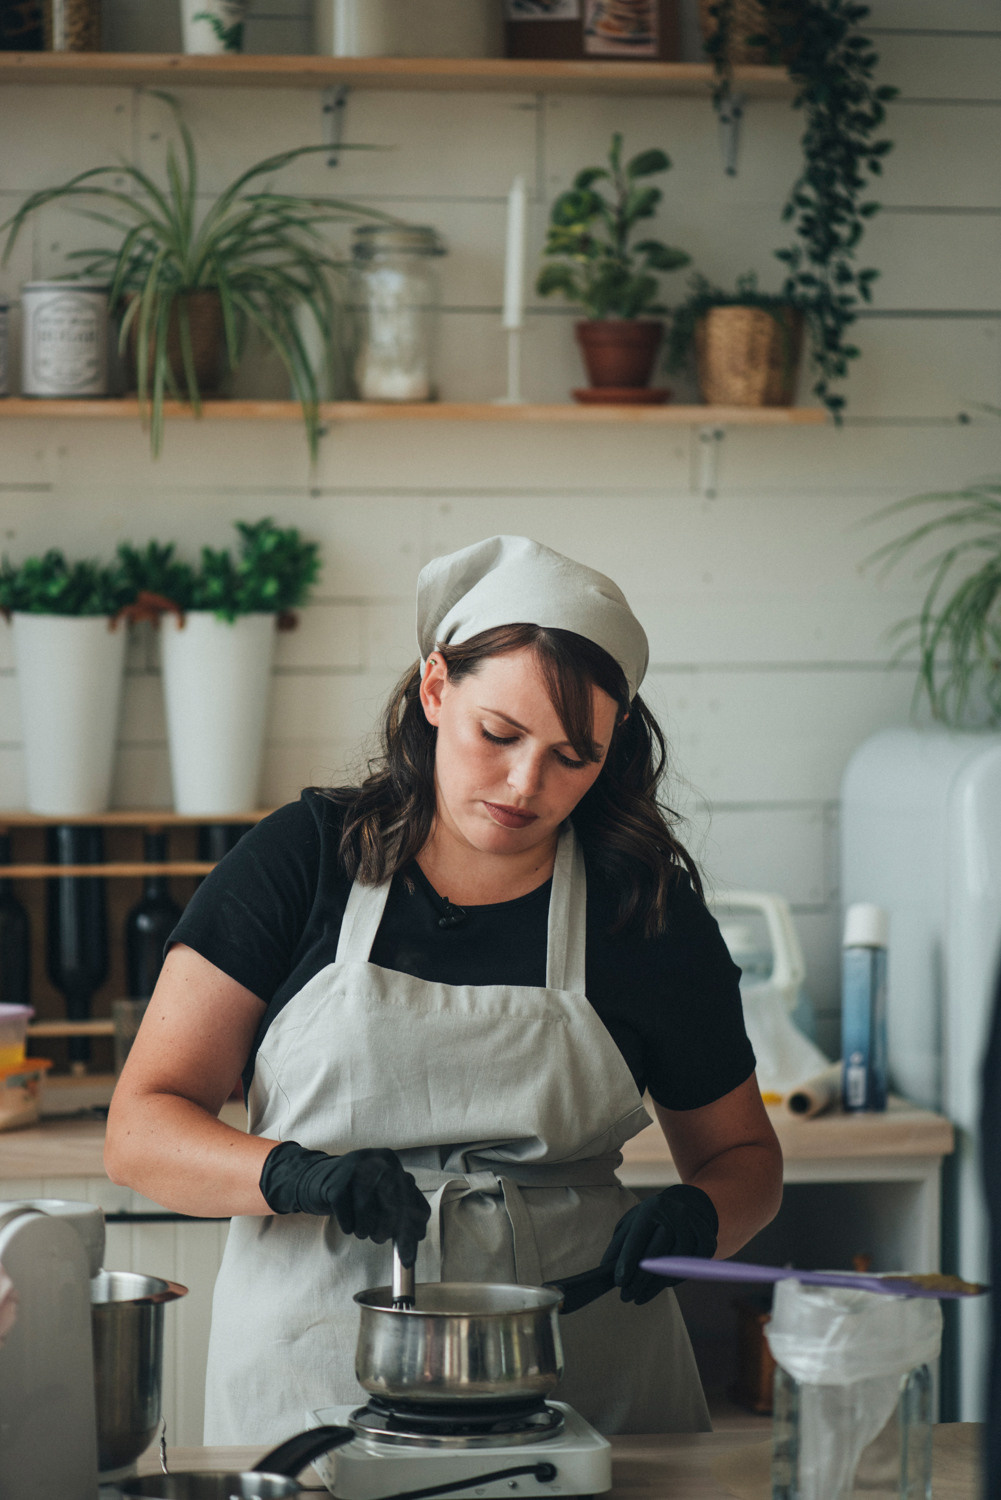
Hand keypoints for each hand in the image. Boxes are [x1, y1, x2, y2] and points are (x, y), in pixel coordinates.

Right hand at [260, 1141, 430, 1266]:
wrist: (314, 1179)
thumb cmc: (354, 1191)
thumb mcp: (380, 1193)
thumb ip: (402, 1209)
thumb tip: (418, 1236)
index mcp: (390, 1160)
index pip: (408, 1197)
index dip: (410, 1228)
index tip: (410, 1256)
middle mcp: (373, 1160)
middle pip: (392, 1203)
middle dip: (389, 1230)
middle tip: (381, 1240)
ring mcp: (353, 1170)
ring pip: (368, 1212)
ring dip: (365, 1230)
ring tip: (362, 1230)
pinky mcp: (334, 1185)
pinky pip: (347, 1218)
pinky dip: (349, 1226)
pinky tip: (348, 1224)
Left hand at [599, 1183, 717, 1305]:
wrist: (686, 1205)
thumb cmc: (652, 1220)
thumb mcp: (632, 1224)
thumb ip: (619, 1245)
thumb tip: (606, 1270)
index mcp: (653, 1207)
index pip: (638, 1237)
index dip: (628, 1260)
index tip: (619, 1282)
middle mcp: (675, 1213)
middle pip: (656, 1253)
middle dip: (639, 1279)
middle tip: (626, 1297)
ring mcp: (694, 1226)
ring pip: (675, 1264)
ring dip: (656, 1285)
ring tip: (640, 1296)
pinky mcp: (707, 1240)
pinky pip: (691, 1268)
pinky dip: (676, 1280)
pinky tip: (662, 1284)